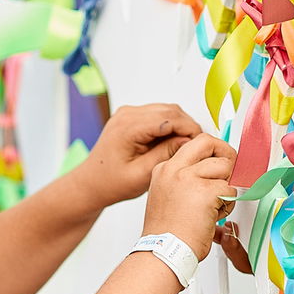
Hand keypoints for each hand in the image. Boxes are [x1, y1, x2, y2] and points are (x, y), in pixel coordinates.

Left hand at [79, 103, 201, 206]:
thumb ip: (166, 155)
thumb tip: (188, 141)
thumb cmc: (111, 182)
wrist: (92, 182)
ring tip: (185, 147)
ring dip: (180, 125)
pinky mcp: (131, 116)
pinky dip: (170, 125)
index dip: (190, 129)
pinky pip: (158, 114)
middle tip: (198, 147)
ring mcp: (128, 113)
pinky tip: (172, 143)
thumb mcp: (142, 174)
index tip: (201, 144)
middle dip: (188, 127)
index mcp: (127, 128)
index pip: (169, 118)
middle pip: (170, 111)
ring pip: (167, 110)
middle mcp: (127, 115)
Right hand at [143, 133, 234, 259]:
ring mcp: (188, 179)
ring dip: (227, 187)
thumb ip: (186, 180)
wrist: (162, 253)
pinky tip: (215, 216)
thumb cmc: (167, 233)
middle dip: (225, 155)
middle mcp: (174, 170)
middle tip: (229, 172)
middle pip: (209, 142)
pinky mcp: (205, 192)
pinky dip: (228, 204)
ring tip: (216, 205)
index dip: (212, 154)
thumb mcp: (167, 196)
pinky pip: (231, 189)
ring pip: (224, 167)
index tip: (219, 165)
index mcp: (164, 169)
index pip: (194, 145)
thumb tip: (213, 171)